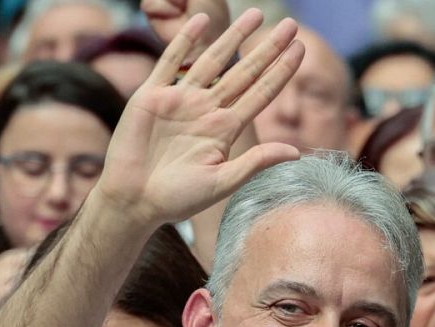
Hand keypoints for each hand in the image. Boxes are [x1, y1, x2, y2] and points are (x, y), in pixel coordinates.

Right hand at [91, 10, 303, 229]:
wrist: (133, 200)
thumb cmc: (176, 199)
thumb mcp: (221, 182)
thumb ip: (255, 163)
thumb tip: (295, 152)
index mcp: (224, 130)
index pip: (260, 94)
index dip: (281, 71)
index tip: (301, 49)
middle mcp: (206, 111)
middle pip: (244, 73)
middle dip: (267, 49)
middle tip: (291, 24)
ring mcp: (180, 100)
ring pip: (212, 60)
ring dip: (233, 36)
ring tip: (256, 14)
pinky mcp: (152, 96)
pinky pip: (170, 62)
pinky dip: (185, 41)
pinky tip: (201, 21)